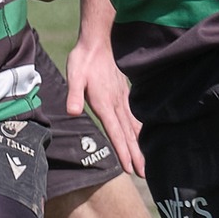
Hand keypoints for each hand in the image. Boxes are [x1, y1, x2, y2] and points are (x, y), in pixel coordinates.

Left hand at [66, 37, 144, 176]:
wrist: (97, 43)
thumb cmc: (83, 61)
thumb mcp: (74, 76)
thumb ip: (74, 95)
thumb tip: (72, 112)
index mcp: (104, 103)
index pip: (115, 131)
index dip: (123, 150)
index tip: (130, 167)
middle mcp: (116, 104)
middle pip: (128, 134)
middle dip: (136, 155)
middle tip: (144, 174)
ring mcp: (122, 99)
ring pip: (133, 127)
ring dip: (139, 145)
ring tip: (145, 162)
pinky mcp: (123, 94)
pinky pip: (133, 117)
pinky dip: (138, 130)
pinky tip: (140, 136)